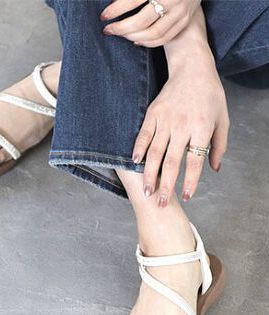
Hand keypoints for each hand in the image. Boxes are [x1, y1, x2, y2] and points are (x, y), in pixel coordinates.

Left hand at [101, 0, 200, 46]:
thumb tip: (113, 3)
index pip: (134, 0)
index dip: (116, 9)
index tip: (103, 16)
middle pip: (142, 21)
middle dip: (121, 28)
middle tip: (108, 29)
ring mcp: (181, 11)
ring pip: (153, 33)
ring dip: (132, 37)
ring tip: (120, 34)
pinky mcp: (184, 21)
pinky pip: (163, 39)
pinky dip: (146, 43)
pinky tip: (134, 40)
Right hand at [132, 53, 228, 205]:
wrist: (192, 69)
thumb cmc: (210, 95)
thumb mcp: (223, 118)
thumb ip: (219, 145)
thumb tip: (214, 169)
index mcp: (201, 128)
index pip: (195, 161)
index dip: (191, 181)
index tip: (187, 196)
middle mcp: (182, 126)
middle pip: (172, 162)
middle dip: (166, 185)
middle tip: (161, 203)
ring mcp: (165, 120)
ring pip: (155, 152)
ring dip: (150, 174)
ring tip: (147, 191)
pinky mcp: (152, 114)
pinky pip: (143, 135)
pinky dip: (138, 149)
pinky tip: (134, 163)